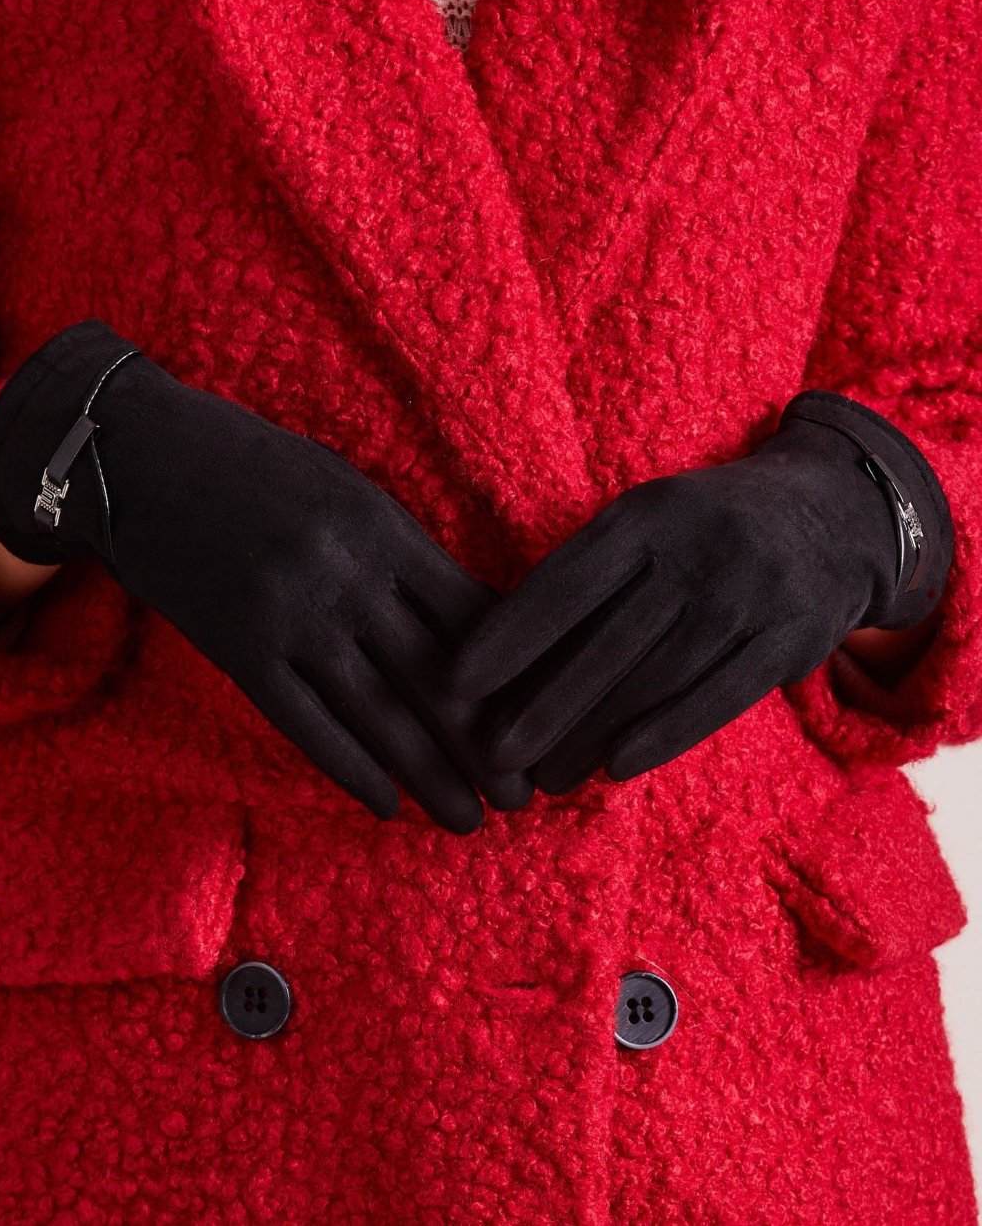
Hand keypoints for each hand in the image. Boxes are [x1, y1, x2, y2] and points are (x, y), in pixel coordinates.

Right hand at [0, 319, 531, 831]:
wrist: (137, 454)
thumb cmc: (253, 462)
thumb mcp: (344, 486)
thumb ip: (400, 549)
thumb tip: (467, 619)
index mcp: (382, 528)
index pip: (470, 616)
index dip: (514, 677)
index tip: (545, 719)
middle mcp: (345, 577)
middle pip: (435, 677)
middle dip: (486, 745)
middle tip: (526, 798)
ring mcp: (289, 617)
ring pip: (377, 712)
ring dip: (428, 774)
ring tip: (468, 822)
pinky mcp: (237, 648)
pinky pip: (304, 723)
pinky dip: (348, 769)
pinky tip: (385, 805)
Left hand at [447, 391, 952, 794]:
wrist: (835, 514)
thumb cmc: (705, 527)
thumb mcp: (648, 521)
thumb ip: (590, 573)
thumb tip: (502, 648)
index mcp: (646, 515)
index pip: (565, 583)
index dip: (509, 636)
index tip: (456, 682)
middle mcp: (697, 551)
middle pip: (606, 642)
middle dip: (542, 705)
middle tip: (491, 756)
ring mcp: (749, 596)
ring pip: (655, 678)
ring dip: (592, 734)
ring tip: (544, 777)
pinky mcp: (790, 640)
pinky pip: (718, 697)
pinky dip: (664, 734)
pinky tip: (616, 766)